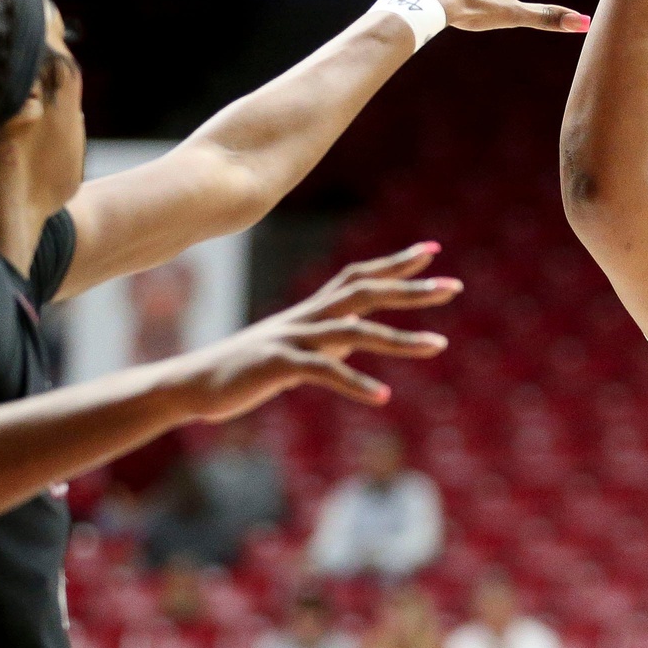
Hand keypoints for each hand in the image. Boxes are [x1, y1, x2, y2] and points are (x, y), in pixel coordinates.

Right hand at [167, 242, 460, 420]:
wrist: (193, 384)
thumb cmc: (246, 370)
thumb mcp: (296, 353)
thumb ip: (326, 343)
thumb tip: (353, 341)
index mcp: (313, 311)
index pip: (361, 276)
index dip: (395, 263)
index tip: (433, 250)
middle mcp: (307, 316)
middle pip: (365, 292)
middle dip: (411, 289)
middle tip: (454, 286)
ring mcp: (292, 338)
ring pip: (353, 332)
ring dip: (399, 339)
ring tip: (439, 346)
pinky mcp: (277, 365)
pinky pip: (322, 372)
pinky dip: (353, 383)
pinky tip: (382, 396)